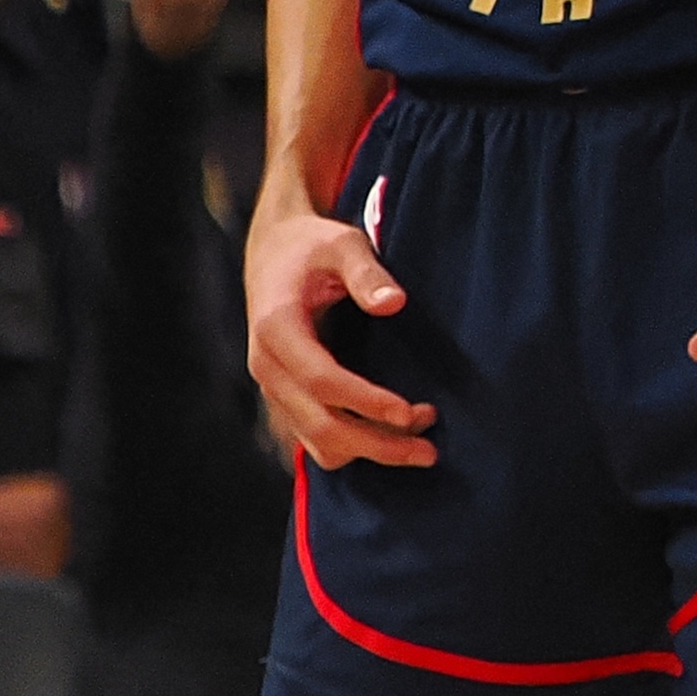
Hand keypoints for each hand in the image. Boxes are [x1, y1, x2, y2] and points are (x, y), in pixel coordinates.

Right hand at [248, 208, 435, 466]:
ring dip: (366, 450)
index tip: (411, 412)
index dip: (367, 401)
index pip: (321, 380)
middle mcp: (267, 366)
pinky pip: (313, 437)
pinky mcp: (283, 397)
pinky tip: (389, 435)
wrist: (272, 252)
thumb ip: (367, 273)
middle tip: (429, 451)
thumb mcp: (343, 244)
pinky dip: (351, 445)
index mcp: (276, 329)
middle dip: (375, 443)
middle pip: (320, 425)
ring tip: (418, 444)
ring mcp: (272, 387)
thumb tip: (394, 304)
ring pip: (316, 440)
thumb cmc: (313, 246)